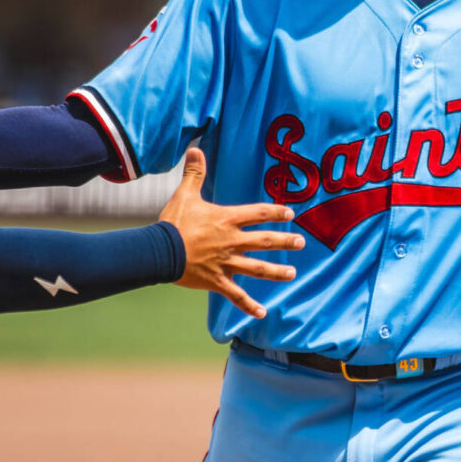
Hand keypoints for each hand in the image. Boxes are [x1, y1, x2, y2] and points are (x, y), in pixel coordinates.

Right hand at [158, 147, 304, 318]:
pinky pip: (236, 295)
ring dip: (277, 272)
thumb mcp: (184, 195)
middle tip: (301, 243)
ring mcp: (226, 263)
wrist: (159, 251)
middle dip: (285, 242)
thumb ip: (194, 173)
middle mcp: (231, 241)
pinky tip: (263, 313)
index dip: (275, 212)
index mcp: (226, 220)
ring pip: (257, 269)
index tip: (289, 213)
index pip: (258, 214)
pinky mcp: (216, 281)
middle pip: (264, 241)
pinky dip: (249, 305)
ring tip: (292, 274)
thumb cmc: (172, 223)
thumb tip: (196, 148)